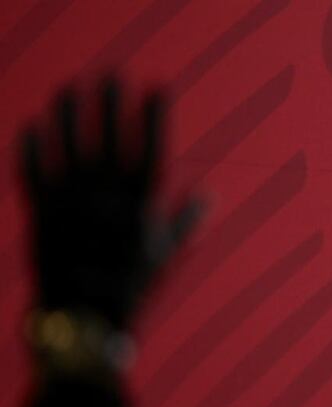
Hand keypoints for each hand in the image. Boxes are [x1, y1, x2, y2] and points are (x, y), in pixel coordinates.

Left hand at [20, 79, 198, 329]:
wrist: (85, 319)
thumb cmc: (132, 288)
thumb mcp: (166, 256)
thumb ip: (186, 221)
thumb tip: (211, 195)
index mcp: (141, 206)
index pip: (151, 148)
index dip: (155, 116)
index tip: (159, 87)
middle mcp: (106, 198)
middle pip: (109, 138)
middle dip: (112, 104)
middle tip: (113, 74)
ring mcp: (71, 203)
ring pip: (68, 147)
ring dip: (68, 114)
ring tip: (69, 87)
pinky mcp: (40, 214)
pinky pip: (33, 172)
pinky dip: (31, 148)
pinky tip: (33, 125)